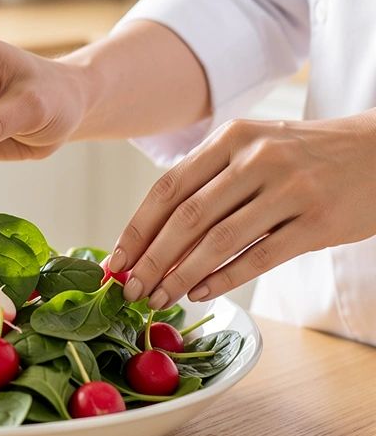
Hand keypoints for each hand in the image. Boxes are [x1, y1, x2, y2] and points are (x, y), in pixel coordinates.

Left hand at [107, 112, 375, 308]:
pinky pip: (260, 256)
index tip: (116, 259)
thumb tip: (156, 236)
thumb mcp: (253, 148)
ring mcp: (289, 189)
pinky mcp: (318, 222)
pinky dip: (225, 279)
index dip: (138, 227)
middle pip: (187, 216)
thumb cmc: (303, 154)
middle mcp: (256, 158)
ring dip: (181, 275)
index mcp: (232, 137)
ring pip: (219, 240)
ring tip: (160, 298)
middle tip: (131, 289)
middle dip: (152, 259)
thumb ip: (209, 182)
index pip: (169, 186)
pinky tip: (202, 293)